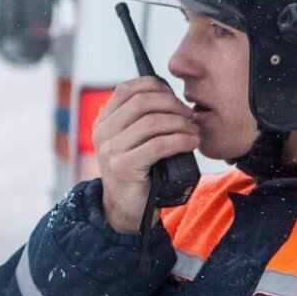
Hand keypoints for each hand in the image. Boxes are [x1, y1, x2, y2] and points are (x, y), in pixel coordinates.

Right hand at [93, 77, 199, 233]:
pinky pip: (158, 145)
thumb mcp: (132, 142)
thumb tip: (169, 96)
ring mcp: (110, 150)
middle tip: (189, 116)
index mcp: (103, 121)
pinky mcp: (123, 167)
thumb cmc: (138, 173)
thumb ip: (140, 119)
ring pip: (152, 122)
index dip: (155, 86)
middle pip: (142, 102)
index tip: (174, 97)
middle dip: (173, 104)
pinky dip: (180, 140)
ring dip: (180, 123)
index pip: (127, 88)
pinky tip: (191, 143)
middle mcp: (103, 132)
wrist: (126, 209)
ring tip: (193, 132)